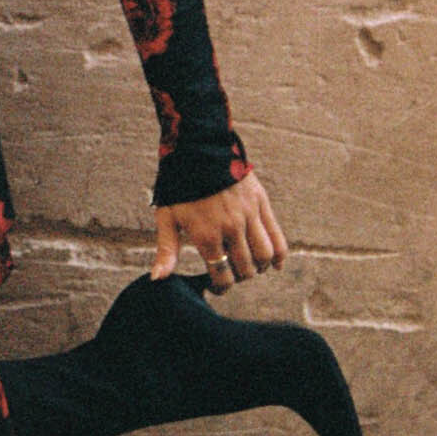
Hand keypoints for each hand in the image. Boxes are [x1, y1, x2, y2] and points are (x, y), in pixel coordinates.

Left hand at [153, 170, 286, 291]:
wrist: (198, 148)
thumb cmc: (179, 186)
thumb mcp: (167, 217)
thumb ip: (166, 250)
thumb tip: (157, 279)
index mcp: (207, 235)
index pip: (222, 276)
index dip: (220, 287)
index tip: (216, 286)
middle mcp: (231, 228)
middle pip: (245, 269)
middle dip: (238, 277)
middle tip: (230, 273)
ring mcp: (249, 215)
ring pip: (264, 256)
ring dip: (259, 268)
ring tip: (249, 266)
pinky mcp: (262, 203)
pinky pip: (277, 238)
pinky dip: (279, 256)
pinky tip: (274, 265)